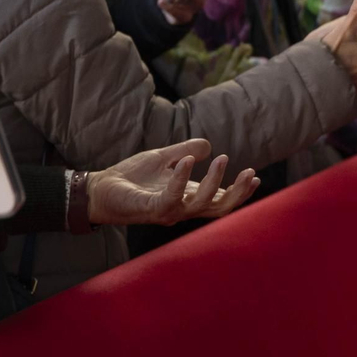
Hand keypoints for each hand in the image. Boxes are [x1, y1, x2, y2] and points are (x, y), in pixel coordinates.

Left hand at [87, 139, 259, 224]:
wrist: (100, 189)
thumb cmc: (131, 178)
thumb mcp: (162, 158)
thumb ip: (185, 151)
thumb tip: (208, 145)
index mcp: (186, 197)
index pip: (219, 200)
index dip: (239, 192)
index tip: (256, 177)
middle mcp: (181, 208)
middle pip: (218, 209)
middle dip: (238, 193)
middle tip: (250, 173)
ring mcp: (168, 211)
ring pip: (200, 204)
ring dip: (214, 182)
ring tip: (221, 158)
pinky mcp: (151, 209)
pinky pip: (172, 197)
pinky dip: (182, 178)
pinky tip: (187, 161)